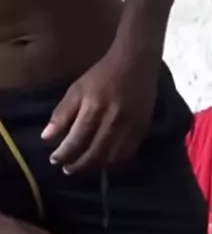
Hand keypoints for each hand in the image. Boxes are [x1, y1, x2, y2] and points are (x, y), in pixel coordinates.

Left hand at [41, 49, 158, 173]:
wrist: (135, 64)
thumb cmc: (102, 75)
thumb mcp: (77, 90)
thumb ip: (62, 114)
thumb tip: (46, 138)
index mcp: (94, 108)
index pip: (76, 140)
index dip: (64, 154)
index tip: (55, 160)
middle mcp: (113, 121)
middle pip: (94, 153)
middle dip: (78, 165)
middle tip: (68, 169)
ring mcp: (129, 128)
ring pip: (111, 158)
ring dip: (95, 166)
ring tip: (85, 166)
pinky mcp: (141, 130)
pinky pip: (126, 154)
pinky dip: (113, 162)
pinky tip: (104, 161)